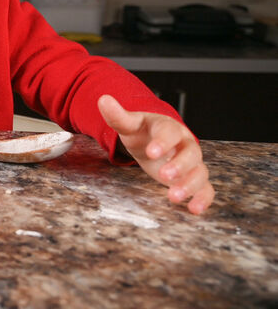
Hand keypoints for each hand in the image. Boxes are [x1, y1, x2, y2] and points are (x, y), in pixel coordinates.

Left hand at [98, 94, 214, 214]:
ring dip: (190, 185)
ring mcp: (191, 162)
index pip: (169, 132)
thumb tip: (103, 99)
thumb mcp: (129, 124)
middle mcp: (184, 144)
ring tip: (173, 197)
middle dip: (179, 165)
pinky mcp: (192, 177)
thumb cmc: (143, 132)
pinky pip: (205, 188)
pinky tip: (194, 209)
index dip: (162, 142)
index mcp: (168, 128)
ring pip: (199, 172)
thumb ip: (117, 115)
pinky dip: (203, 198)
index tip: (151, 152)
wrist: (154, 139)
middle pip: (190, 153)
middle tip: (164, 175)